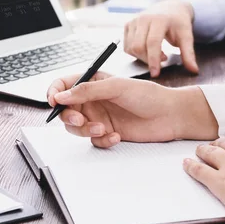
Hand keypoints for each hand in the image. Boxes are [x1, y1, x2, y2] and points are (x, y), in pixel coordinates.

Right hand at [46, 73, 217, 147]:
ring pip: (76, 128)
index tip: (53, 102)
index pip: (64, 85)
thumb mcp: (116, 87)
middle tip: (80, 119)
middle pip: (66, 110)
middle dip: (69, 116)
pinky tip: (116, 136)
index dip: (54, 93)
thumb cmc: (148, 95)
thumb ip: (87, 90)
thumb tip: (61, 96)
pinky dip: (102, 140)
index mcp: (93, 82)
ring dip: (86, 130)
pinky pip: (93, 141)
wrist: (170, 116)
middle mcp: (93, 100)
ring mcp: (99, 117)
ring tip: (103, 129)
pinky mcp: (108, 133)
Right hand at [124, 0, 198, 77]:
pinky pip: (126, 46)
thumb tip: (194, 71)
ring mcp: (134, 21)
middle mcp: (143, 18)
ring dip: (142, 57)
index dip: (153, 60)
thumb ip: (188, 54)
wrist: (171, 8)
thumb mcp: (187, 37)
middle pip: (138, 47)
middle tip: (163, 60)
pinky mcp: (128, 24)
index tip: (155, 74)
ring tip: (157, 53)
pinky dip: (135, 53)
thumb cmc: (179, 23)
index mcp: (159, 19)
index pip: (152, 43)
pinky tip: (148, 50)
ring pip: (131, 48)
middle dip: (148, 60)